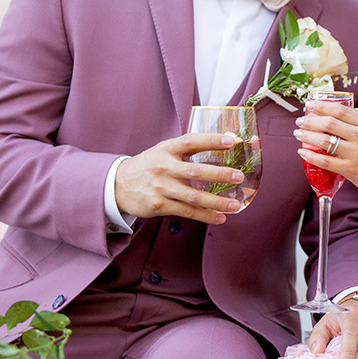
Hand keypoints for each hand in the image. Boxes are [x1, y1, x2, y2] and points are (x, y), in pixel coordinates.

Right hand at [115, 133, 243, 223]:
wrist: (118, 185)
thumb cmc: (149, 165)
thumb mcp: (164, 151)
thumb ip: (188, 149)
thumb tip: (224, 144)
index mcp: (166, 149)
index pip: (191, 141)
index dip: (211, 140)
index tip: (232, 141)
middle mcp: (163, 167)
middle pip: (195, 171)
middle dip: (220, 174)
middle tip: (239, 177)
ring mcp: (160, 187)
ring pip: (193, 196)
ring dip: (216, 202)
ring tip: (235, 205)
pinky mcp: (158, 205)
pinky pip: (186, 211)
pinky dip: (205, 215)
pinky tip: (220, 217)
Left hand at [295, 101, 357, 203]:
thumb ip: (357, 126)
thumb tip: (333, 119)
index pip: (340, 109)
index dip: (321, 105)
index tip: (310, 104)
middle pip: (329, 123)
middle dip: (310, 120)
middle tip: (300, 121)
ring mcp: (356, 153)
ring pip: (324, 140)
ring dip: (307, 136)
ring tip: (298, 134)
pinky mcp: (351, 170)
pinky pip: (325, 161)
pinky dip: (311, 155)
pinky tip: (303, 153)